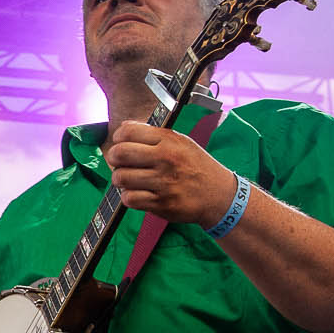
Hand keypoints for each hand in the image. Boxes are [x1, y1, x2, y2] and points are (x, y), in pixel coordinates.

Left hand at [104, 121, 234, 225]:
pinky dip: (129, 197)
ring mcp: (164, 182)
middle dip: (114, 159)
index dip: (118, 138)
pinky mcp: (162, 203)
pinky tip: (137, 194)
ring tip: (129, 180)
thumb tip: (123, 129)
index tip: (120, 144)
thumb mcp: (182, 143)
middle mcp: (166, 159)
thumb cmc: (196, 167)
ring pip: (121, 178)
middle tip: (119, 163)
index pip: (128, 132)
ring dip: (120, 180)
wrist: (219, 195)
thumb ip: (153, 135)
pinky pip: (129, 199)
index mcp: (170, 141)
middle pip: (120, 153)